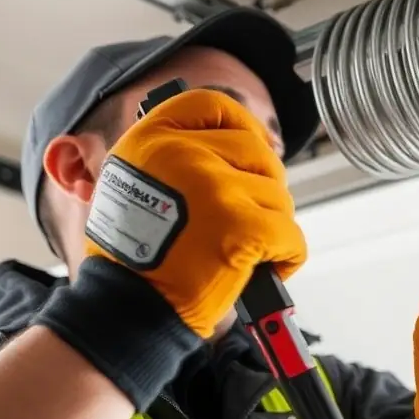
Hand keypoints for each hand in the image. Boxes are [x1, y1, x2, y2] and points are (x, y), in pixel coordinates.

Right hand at [83, 88, 305, 337]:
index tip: (253, 147)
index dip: (242, 125)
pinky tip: (263, 269)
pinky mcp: (241, 227)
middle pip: (258, 153)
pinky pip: (291, 235)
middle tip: (247, 218)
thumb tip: (235, 146)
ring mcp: (215, 188)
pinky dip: (286, 257)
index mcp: (152, 139)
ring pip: (278, 197)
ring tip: (242, 251)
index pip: (215, 108)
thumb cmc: (133, 259)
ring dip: (271, 226)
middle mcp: (183, 154)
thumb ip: (174, 157)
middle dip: (262, 187)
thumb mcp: (133, 186)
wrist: (127, 311)